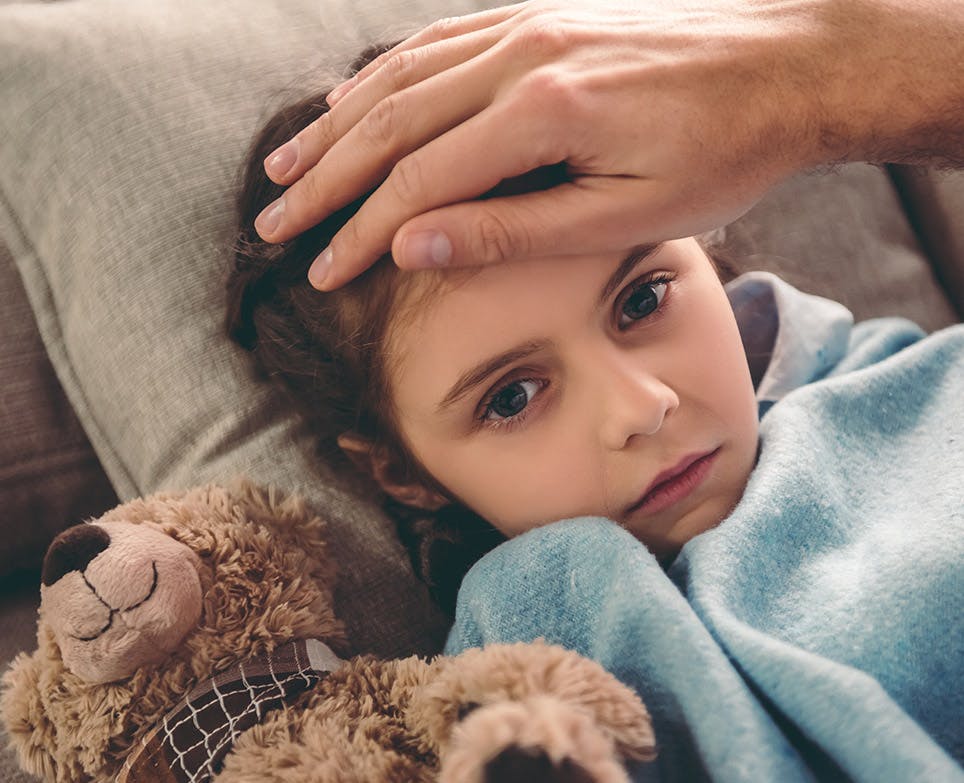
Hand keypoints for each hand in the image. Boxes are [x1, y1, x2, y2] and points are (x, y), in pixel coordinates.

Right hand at [254, 0, 963, 288]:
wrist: (793, 62)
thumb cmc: (723, 152)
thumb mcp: (624, 214)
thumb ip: (514, 231)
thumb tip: (415, 246)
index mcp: (540, 113)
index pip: (417, 184)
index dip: (359, 235)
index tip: (320, 275)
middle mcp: (519, 54)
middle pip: (389, 125)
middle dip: (325, 182)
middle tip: (274, 226)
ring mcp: (526, 24)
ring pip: (400, 76)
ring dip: (337, 125)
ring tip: (288, 168)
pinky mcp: (538, 15)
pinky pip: (438, 40)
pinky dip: (384, 74)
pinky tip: (354, 98)